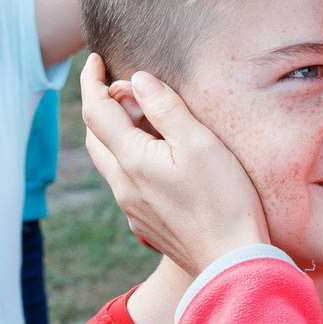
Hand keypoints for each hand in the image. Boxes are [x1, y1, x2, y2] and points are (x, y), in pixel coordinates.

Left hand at [77, 55, 268, 274]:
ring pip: (108, 161)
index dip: (92, 81)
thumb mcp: (200, 143)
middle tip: (123, 86)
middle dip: (99, 105)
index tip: (95, 60)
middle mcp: (122, 184)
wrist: (231, 263)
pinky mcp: (145, 222)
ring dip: (114, 133)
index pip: (96, 110)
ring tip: (141, 117)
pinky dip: (128, 157)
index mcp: (131, 160)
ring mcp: (131, 207)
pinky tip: (156, 157)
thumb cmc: (224, 200)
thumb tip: (138, 80)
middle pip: (94, 136)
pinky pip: (124, 181)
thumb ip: (166, 108)